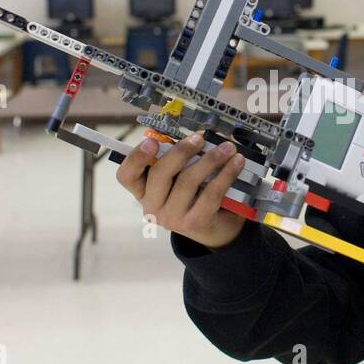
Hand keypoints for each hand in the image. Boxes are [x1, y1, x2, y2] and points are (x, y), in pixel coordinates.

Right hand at [116, 131, 248, 249]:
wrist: (216, 229)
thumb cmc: (194, 197)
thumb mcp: (180, 177)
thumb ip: (178, 159)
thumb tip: (194, 133)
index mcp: (142, 191)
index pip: (126, 176)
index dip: (136, 157)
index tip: (152, 142)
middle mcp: (152, 207)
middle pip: (159, 174)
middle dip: (181, 152)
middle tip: (200, 138)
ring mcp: (172, 218)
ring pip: (188, 181)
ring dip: (210, 159)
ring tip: (227, 147)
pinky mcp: (195, 223)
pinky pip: (211, 193)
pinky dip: (226, 174)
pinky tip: (237, 162)